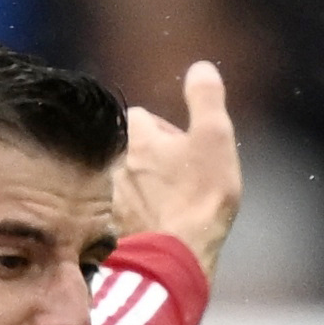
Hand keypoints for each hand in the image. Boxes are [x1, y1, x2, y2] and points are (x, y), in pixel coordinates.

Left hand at [112, 61, 242, 280]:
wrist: (176, 256)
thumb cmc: (199, 197)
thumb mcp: (215, 138)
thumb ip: (206, 98)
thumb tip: (201, 68)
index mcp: (136, 137)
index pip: (139, 117)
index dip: (163, 130)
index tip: (183, 151)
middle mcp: (114, 163)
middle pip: (131, 152)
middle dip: (149, 162)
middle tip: (177, 182)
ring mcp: (108, 198)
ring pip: (124, 184)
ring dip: (141, 192)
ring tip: (167, 210)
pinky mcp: (108, 230)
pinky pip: (119, 216)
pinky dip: (134, 220)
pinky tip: (154, 232)